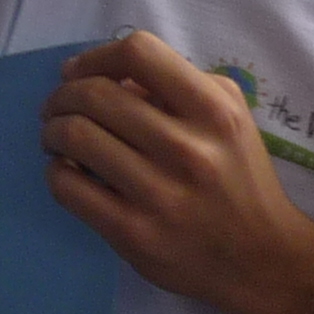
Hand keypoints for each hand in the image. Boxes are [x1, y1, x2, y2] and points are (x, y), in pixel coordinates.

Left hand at [38, 31, 313, 313]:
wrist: (261, 259)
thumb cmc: (240, 179)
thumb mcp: (229, 119)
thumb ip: (178, 89)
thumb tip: (110, 78)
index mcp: (213, 110)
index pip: (139, 53)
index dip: (96, 56)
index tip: (79, 73)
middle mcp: (186, 147)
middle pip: (94, 95)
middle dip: (62, 96)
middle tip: (57, 108)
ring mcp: (158, 193)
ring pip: (74, 136)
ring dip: (52, 131)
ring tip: (56, 138)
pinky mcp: (132, 233)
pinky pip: (68, 187)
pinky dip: (56, 171)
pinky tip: (66, 172)